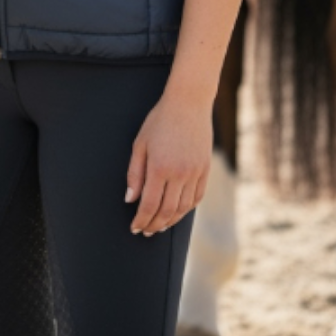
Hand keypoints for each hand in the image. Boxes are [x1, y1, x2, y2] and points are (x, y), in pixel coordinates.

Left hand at [124, 89, 211, 234]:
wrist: (188, 103)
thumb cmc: (159, 121)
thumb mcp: (140, 144)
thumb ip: (134, 174)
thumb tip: (130, 199)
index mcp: (159, 167)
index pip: (149, 205)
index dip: (141, 220)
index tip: (135, 228)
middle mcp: (179, 173)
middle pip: (167, 211)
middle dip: (154, 225)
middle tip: (146, 231)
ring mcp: (195, 173)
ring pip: (183, 208)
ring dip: (170, 221)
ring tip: (160, 226)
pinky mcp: (205, 169)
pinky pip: (197, 197)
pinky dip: (187, 209)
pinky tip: (178, 212)